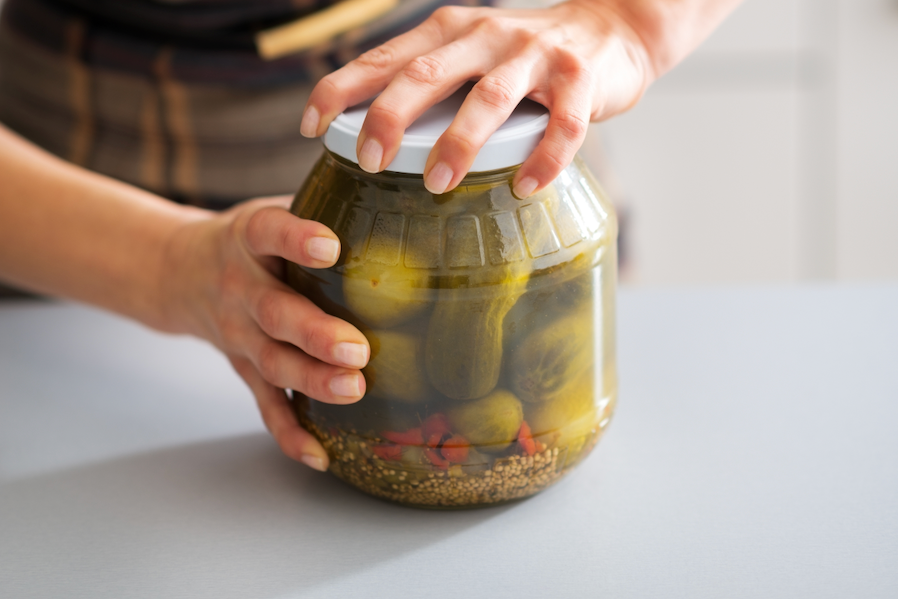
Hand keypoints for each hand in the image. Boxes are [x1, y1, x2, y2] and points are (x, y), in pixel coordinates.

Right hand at [162, 196, 369, 471]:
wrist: (179, 272)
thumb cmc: (250, 240)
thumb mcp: (269, 210)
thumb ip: (321, 204)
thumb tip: (405, 192)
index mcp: (249, 239)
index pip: (270, 233)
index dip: (297, 239)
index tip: (331, 247)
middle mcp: (240, 288)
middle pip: (275, 313)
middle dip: (315, 334)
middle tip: (358, 349)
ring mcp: (239, 334)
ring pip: (272, 363)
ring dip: (311, 381)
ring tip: (354, 390)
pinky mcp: (242, 368)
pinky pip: (264, 405)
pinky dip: (289, 433)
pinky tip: (320, 454)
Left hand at [300, 0, 652, 197]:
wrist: (609, 30)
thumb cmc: (522, 58)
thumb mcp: (468, 54)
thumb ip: (429, 82)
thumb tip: (369, 134)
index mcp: (449, 31)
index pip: (383, 58)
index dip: (341, 89)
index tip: (309, 126)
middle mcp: (485, 35)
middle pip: (426, 75)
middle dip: (390, 118)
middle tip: (368, 161)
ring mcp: (533, 56)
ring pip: (488, 99)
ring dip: (459, 142)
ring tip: (437, 183)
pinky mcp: (579, 80)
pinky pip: (562, 125)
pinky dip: (544, 159)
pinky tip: (525, 187)